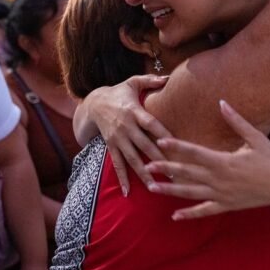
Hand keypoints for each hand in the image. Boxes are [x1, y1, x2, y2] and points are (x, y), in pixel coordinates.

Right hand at [78, 76, 171, 193]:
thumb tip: (167, 78)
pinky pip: (117, 164)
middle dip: (158, 160)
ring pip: (132, 158)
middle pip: (144, 145)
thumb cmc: (119, 93)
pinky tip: (128, 192)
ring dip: (144, 173)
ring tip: (155, 187)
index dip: (163, 133)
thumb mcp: (132, 82)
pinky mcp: (111, 146)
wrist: (94, 103)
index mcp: (134, 111)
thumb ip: (150, 80)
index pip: (151, 124)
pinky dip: (122, 179)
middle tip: (174, 173)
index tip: (176, 144)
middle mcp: (126, 127)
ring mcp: (118, 139)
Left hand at [145, 100, 269, 218]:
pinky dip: (190, 214)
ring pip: (190, 193)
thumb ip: (236, 121)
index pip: (194, 152)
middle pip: (186, 173)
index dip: (176, 146)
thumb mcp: (255, 137)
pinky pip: (205, 211)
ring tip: (152, 188)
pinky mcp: (227, 205)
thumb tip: (222, 103)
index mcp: (224, 161)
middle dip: (165, 169)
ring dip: (170, 191)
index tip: (160, 141)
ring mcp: (221, 194)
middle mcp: (219, 179)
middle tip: (146, 165)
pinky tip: (175, 216)